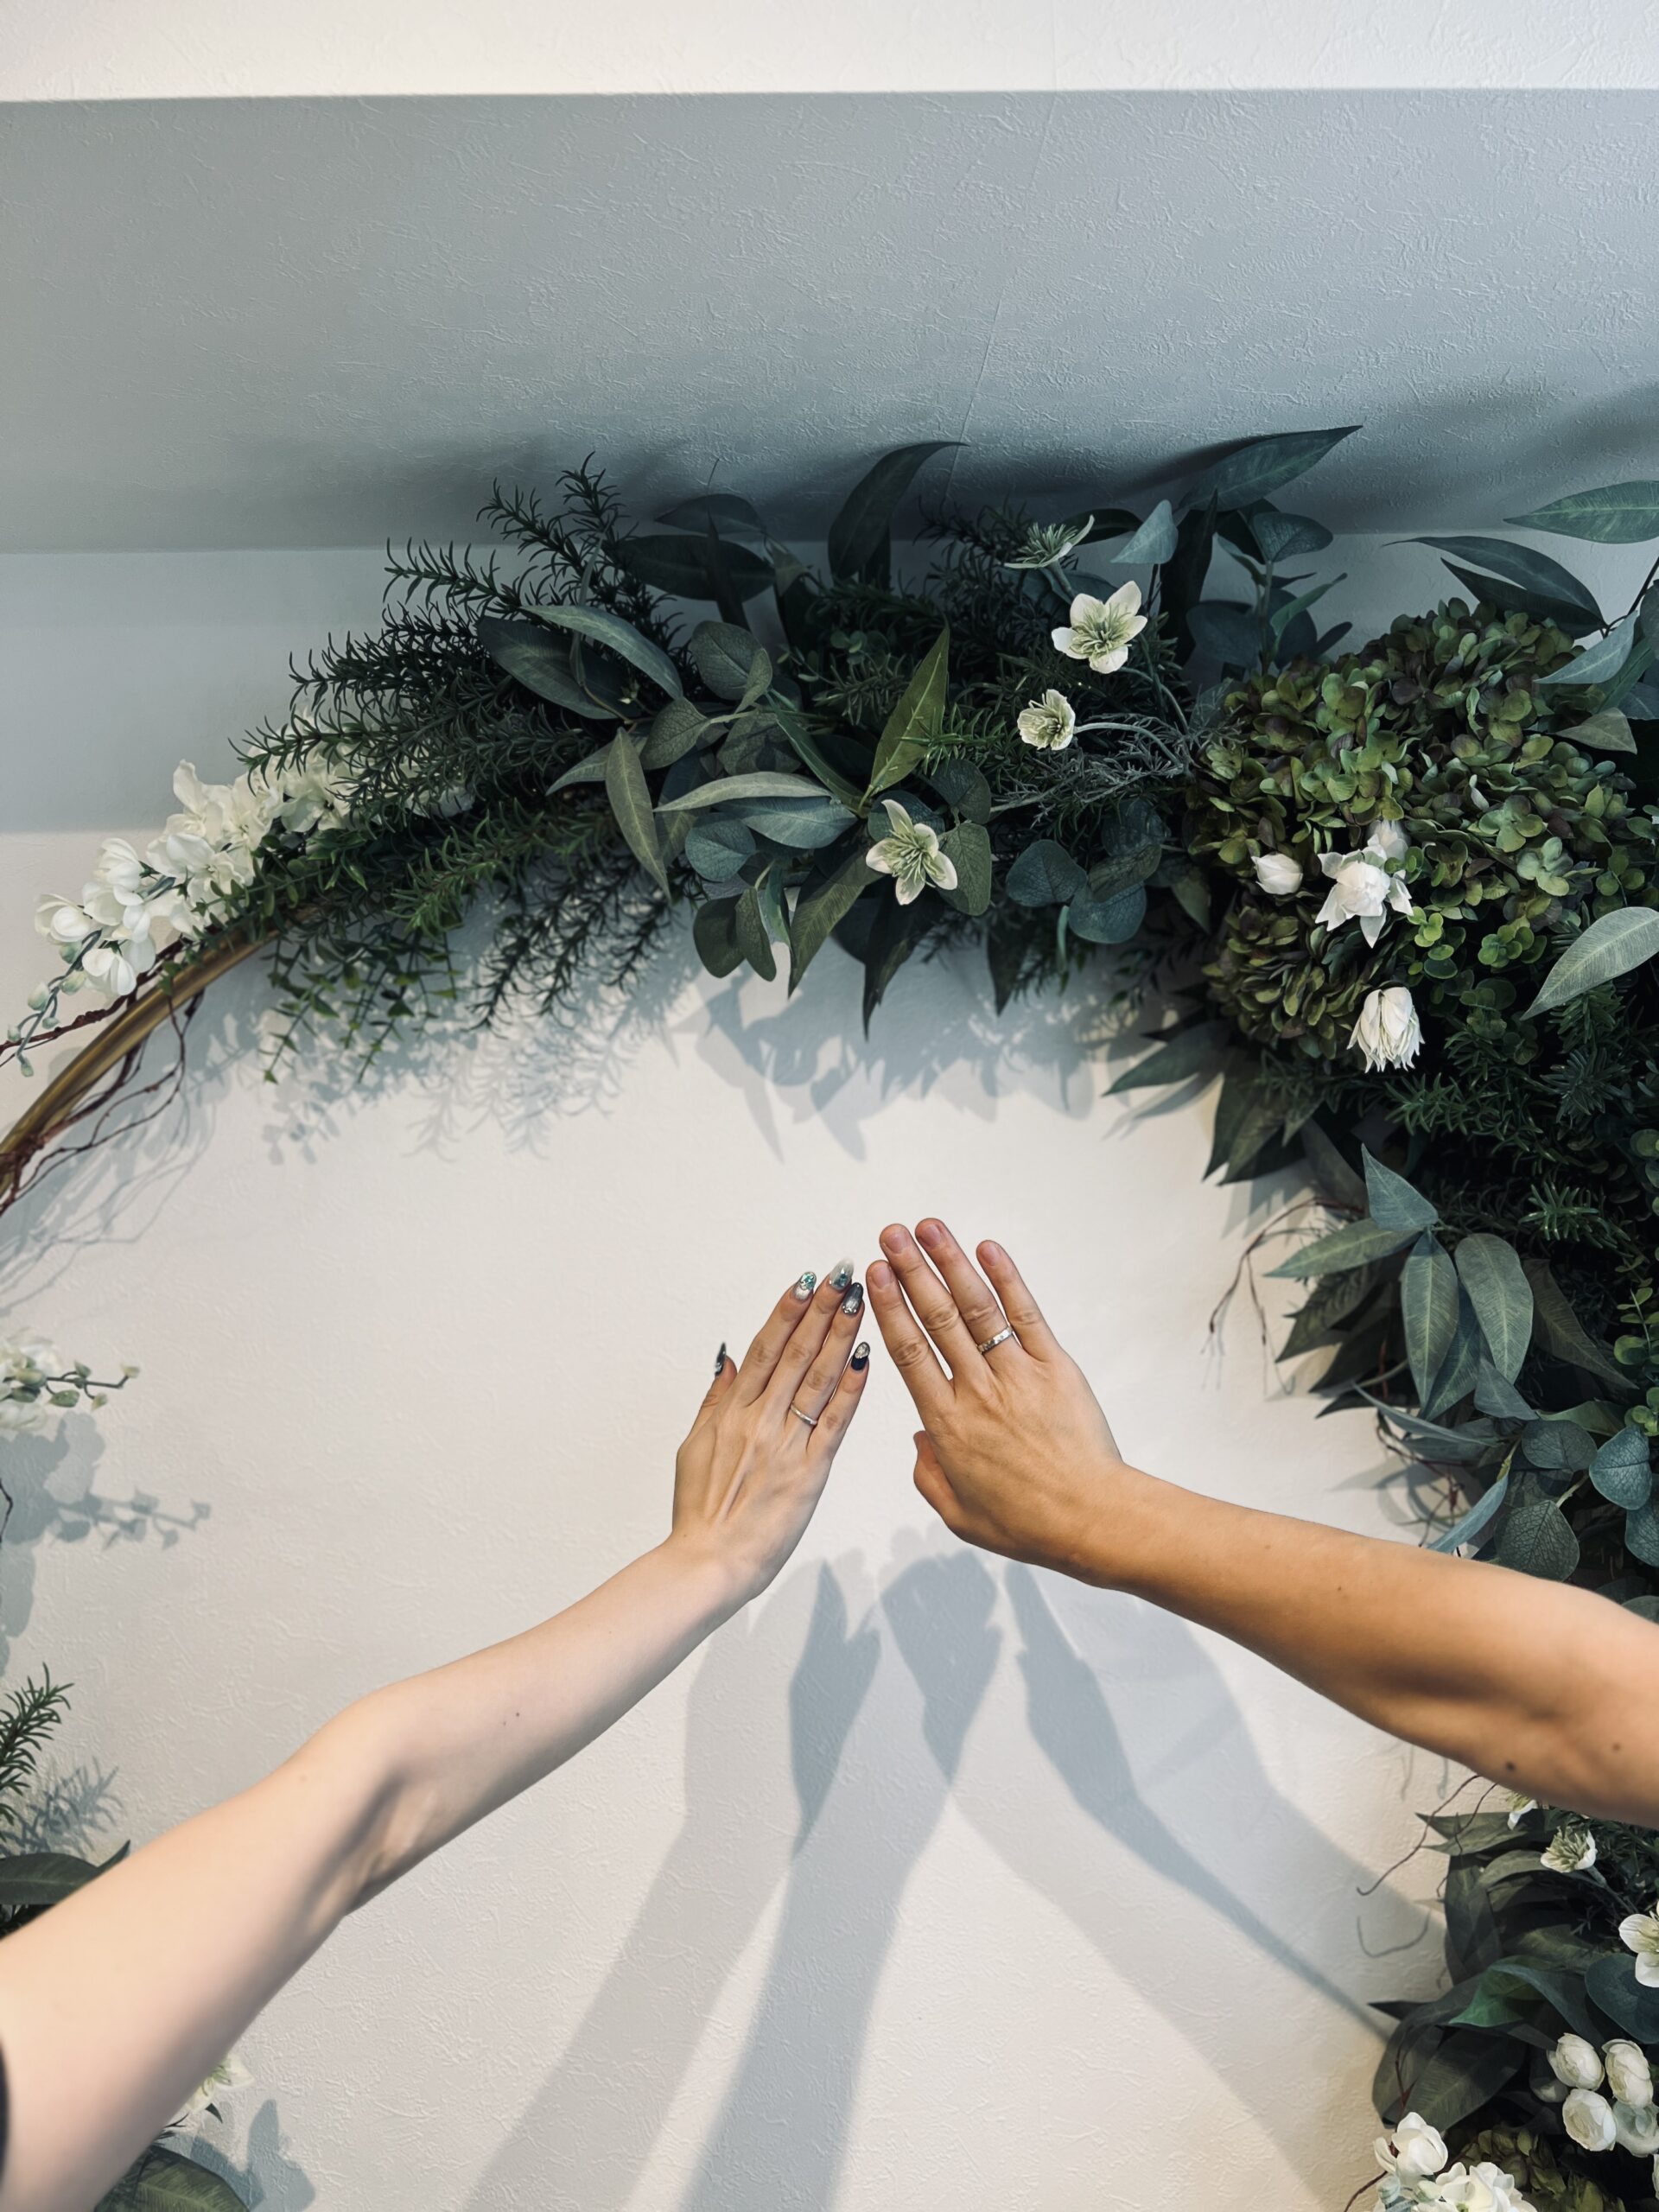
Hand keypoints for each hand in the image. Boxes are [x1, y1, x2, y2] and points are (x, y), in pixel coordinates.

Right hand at [670, 1263, 870, 1606]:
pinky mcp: (809, 1471)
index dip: (788, 1309)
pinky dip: (851, 1388)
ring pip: (818, 1377)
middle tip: (844, 1272)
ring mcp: (786, 1443)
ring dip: (840, 1334)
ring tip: (859, 1299)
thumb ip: (714, 1401)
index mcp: (733, 1412)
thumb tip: (727, 1361)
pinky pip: (835, 1422)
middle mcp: (760, 1419)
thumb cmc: (700, 1513)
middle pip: (796, 1351)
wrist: (706, 1563)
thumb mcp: (693, 1447)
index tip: (807, 1279)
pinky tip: (866, 1357)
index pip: (766, 1347)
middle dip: (822, 1308)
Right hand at [867, 1220, 1135, 1581]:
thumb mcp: (960, 1515)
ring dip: (949, 1262)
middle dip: (910, 1271)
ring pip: (975, 1308)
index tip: (873, 1275)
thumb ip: (928, 1476)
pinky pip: (1025, 1315)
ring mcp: (1016, 1375)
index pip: (909, 1354)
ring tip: (927, 1227)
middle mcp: (976, 1392)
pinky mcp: (1055, 1368)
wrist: (1093, 1520)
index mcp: (947, 1425)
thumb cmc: (1030, 1524)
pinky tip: (988, 1248)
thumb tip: (918, 1441)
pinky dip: (1007, 1279)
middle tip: (889, 1235)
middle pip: (936, 1319)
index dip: (890, 1309)